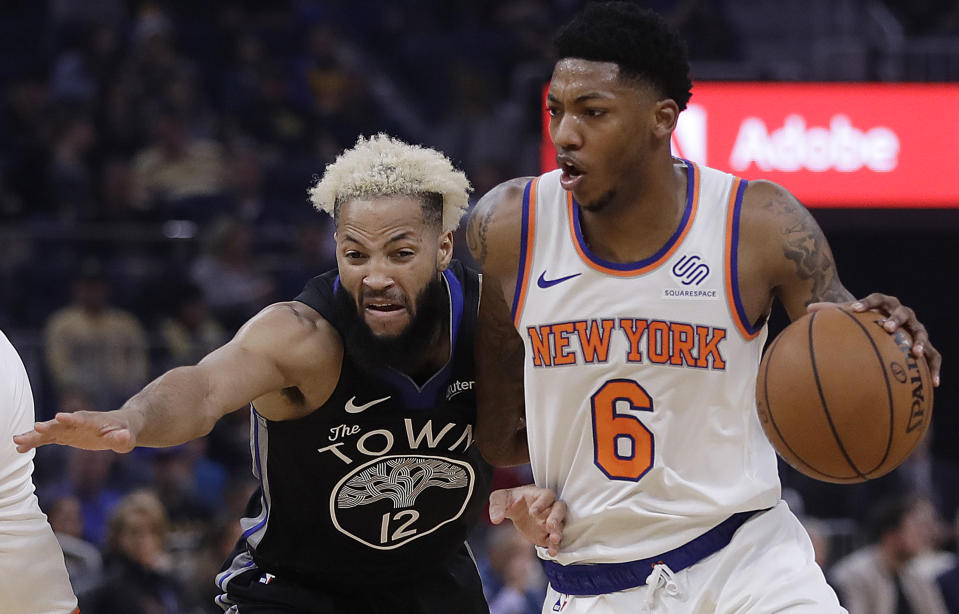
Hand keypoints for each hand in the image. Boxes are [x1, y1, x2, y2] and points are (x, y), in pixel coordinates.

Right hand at [13, 410, 137, 453]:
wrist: (121, 426)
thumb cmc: (125, 432)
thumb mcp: (127, 438)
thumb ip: (122, 439)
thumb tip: (122, 437)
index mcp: (94, 421)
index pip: (82, 419)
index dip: (71, 418)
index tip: (59, 417)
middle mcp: (78, 422)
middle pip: (61, 424)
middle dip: (49, 426)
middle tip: (35, 428)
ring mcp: (70, 428)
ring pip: (50, 431)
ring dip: (35, 435)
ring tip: (17, 439)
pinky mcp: (65, 435)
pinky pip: (47, 439)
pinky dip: (35, 442)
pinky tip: (20, 448)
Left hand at [489, 485, 565, 555]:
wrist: (515, 510)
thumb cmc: (510, 500)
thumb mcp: (500, 498)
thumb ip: (497, 506)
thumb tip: (495, 519)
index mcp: (539, 494)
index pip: (547, 495)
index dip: (543, 503)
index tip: (533, 512)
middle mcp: (549, 507)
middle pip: (560, 509)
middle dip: (556, 517)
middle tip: (550, 525)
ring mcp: (550, 521)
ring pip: (560, 525)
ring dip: (558, 532)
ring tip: (554, 540)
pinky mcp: (548, 535)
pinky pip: (555, 540)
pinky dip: (555, 546)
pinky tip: (551, 552)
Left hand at [808, 294, 940, 386]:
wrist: (888, 323)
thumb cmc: (864, 320)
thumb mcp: (849, 315)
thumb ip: (831, 311)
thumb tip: (807, 308)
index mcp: (885, 303)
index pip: (876, 298)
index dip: (866, 302)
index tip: (854, 308)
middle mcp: (904, 314)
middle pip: (902, 313)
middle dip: (895, 319)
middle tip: (886, 328)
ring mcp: (917, 329)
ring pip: (921, 333)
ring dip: (919, 342)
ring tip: (914, 353)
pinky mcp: (926, 346)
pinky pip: (934, 357)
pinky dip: (935, 369)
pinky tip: (934, 384)